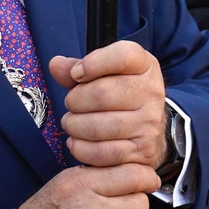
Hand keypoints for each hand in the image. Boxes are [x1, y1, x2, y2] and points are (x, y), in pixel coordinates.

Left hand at [49, 41, 167, 169]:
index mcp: (145, 66)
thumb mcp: (106, 75)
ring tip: (72, 124)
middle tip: (71, 104)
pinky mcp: (141, 151)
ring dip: (74, 126)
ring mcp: (149, 123)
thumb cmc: (121, 96)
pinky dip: (80, 149)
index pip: (123, 56)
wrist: (150, 131)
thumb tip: (56, 64)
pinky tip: (78, 142)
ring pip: (96, 127)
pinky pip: (100, 153)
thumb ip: (80, 67)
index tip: (77, 74)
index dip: (93, 63)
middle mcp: (152, 92)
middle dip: (74, 100)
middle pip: (100, 94)